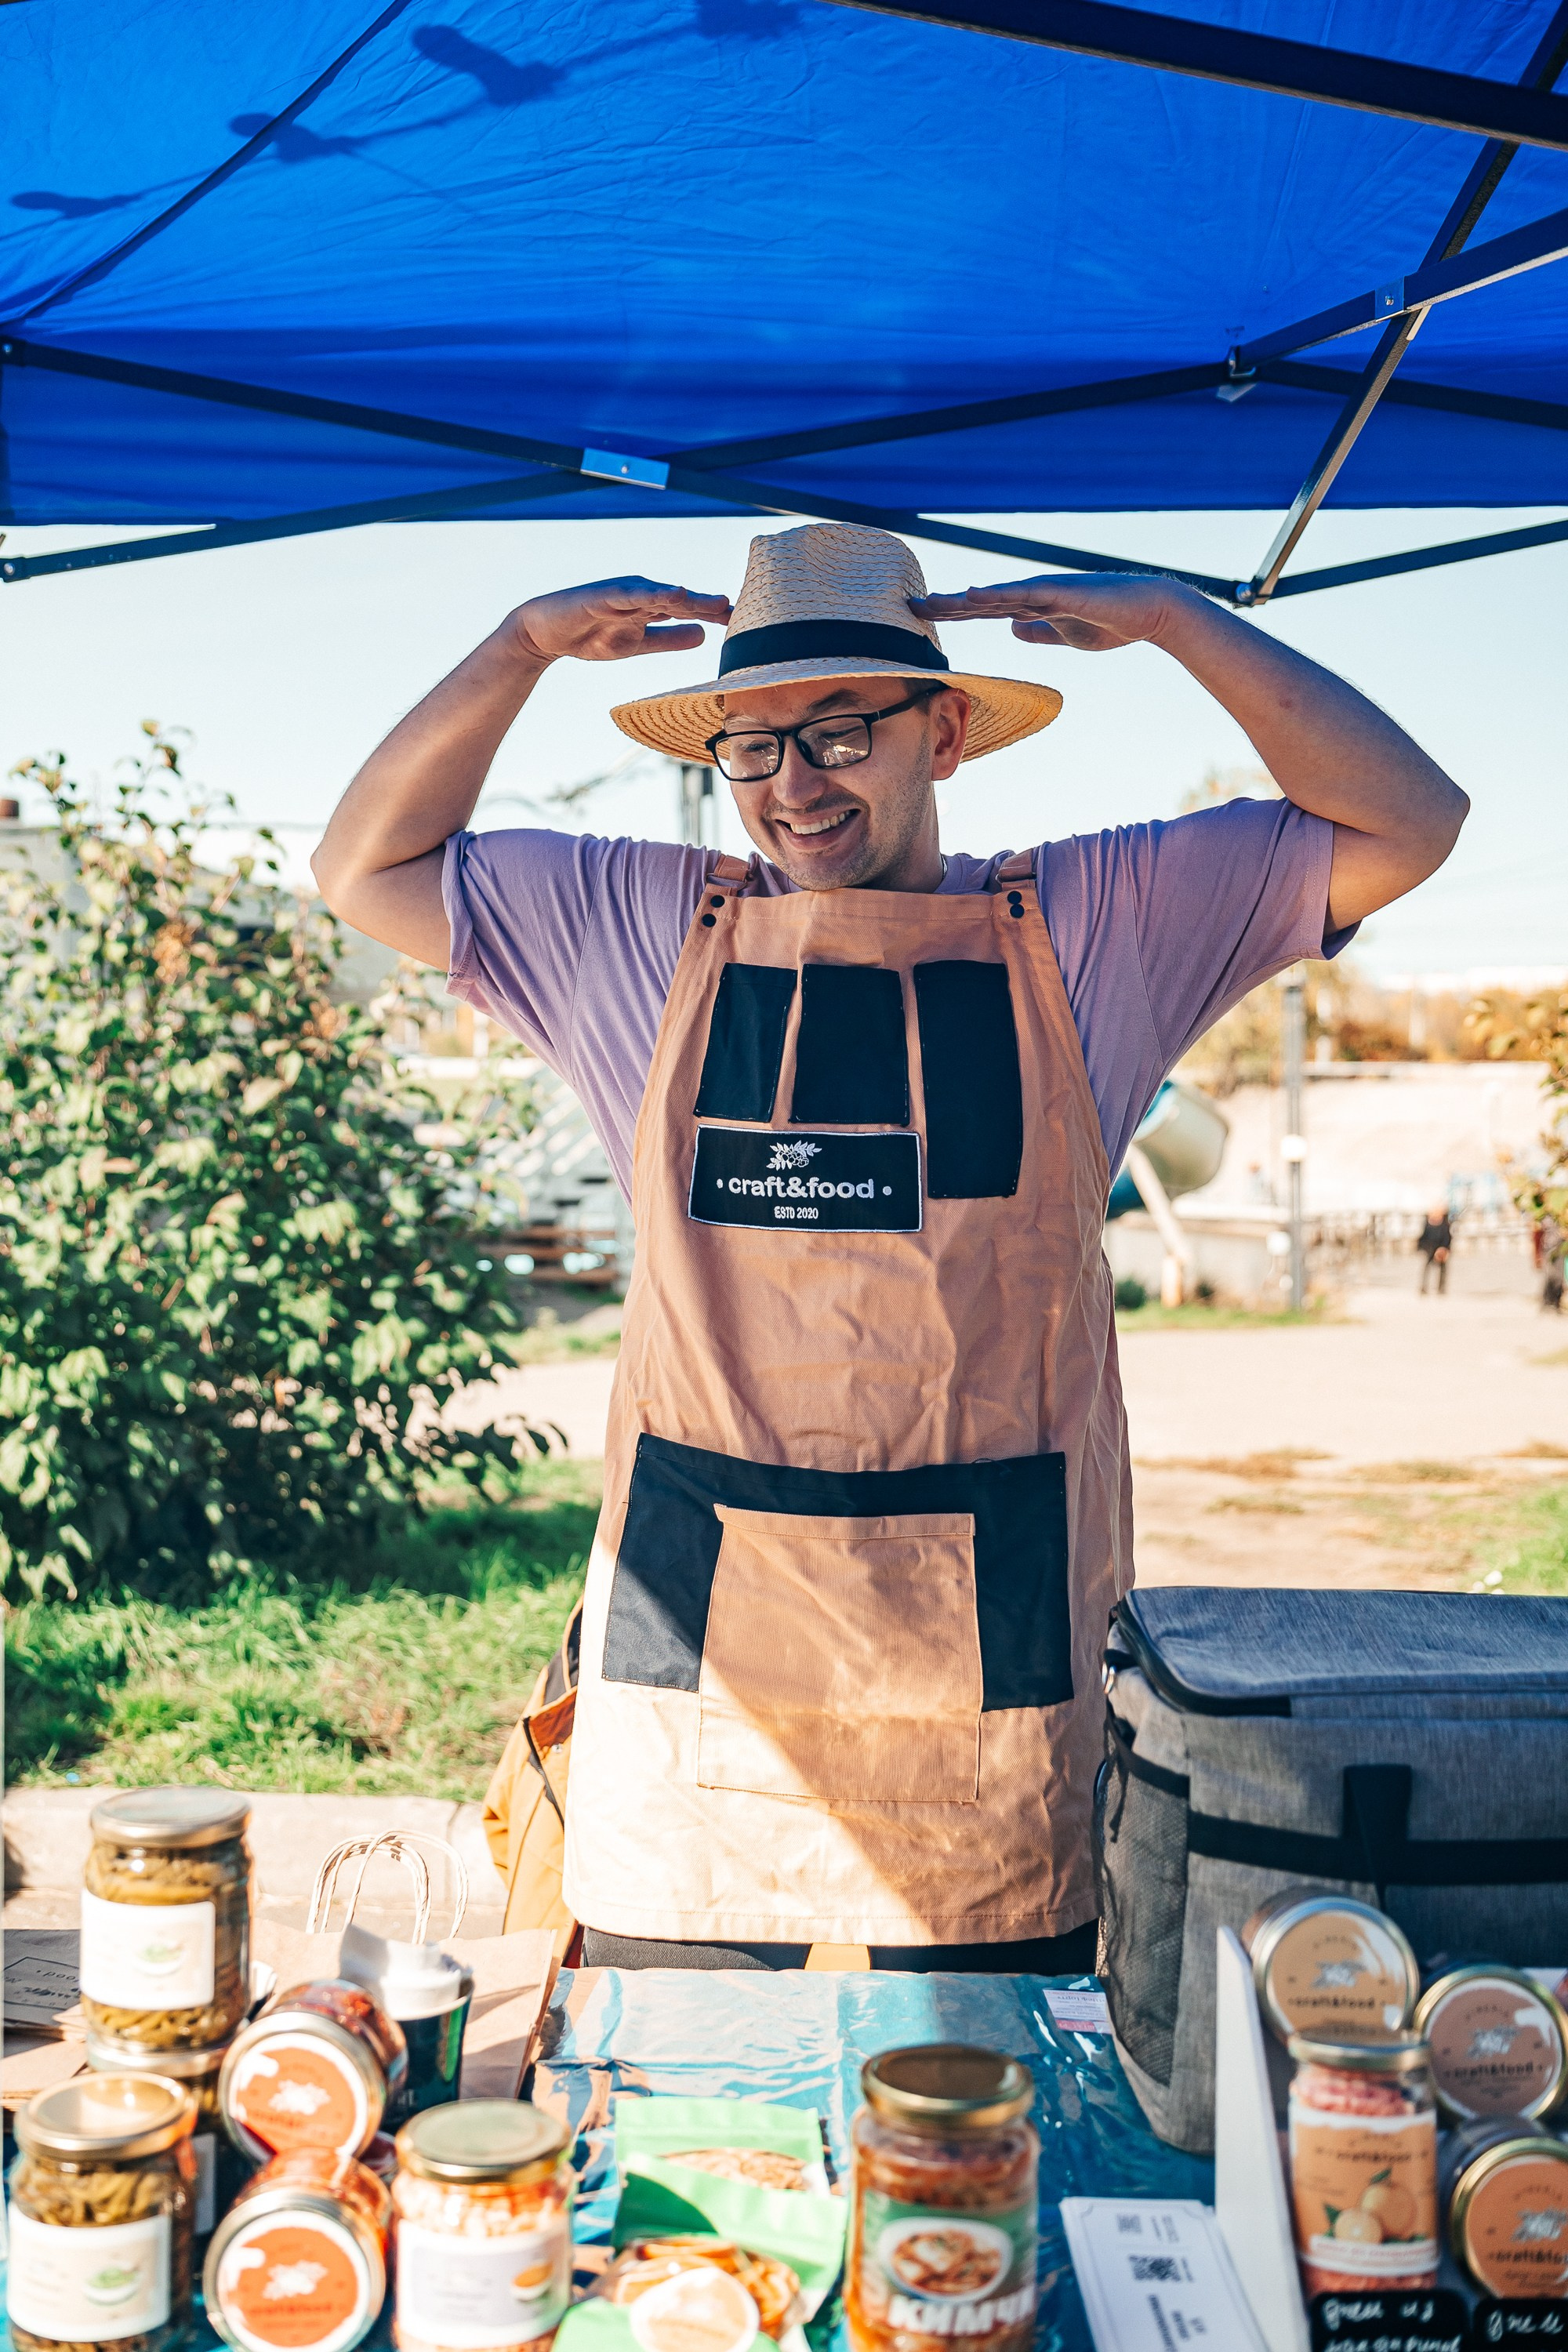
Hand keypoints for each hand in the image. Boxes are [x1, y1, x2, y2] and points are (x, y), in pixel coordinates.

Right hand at [508, 576, 731, 664]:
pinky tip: (675, 594)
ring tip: (718, 602)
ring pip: (664, 594)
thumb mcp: (637, 644)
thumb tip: (702, 636)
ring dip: (692, 597)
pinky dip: (654, 593)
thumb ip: (668, 639)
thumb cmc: (591, 635)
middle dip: (712, 606)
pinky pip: (633, 593)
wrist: (546, 633)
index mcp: (652, 605)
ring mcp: (624, 592)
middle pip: (684, 600)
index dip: (717, 616)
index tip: (747, 624)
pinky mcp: (605, 594)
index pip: (691, 610)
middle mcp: (643, 593)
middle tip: (743, 612)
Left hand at [912, 571, 1185, 651]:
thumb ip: (1038, 631)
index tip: (920, 616)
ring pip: (997, 595)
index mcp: (1032, 606)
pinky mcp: (1064, 593)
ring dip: (963, 600)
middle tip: (909, 606)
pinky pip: (1026, 594)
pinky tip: (975, 593)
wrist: (1149, 612)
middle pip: (981, 600)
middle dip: (946, 605)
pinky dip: (999, 593)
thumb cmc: (1110, 623)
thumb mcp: (1065, 634)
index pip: (983, 611)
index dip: (952, 613)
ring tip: (932, 602)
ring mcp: (1048, 590)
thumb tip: (1012, 629)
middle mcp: (1034, 594)